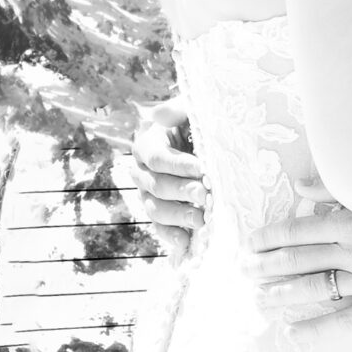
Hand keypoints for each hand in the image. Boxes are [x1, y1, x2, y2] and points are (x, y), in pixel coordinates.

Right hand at [129, 102, 203, 262]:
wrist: (209, 145)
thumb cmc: (199, 125)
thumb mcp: (192, 112)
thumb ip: (178, 109)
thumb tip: (157, 114)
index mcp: (146, 145)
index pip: (157, 158)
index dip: (179, 165)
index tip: (204, 169)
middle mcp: (142, 172)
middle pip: (157, 186)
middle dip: (183, 192)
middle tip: (208, 194)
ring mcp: (148, 196)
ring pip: (156, 210)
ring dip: (179, 216)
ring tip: (203, 219)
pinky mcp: (160, 216)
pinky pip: (159, 229)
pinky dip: (172, 237)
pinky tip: (187, 241)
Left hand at [246, 192, 351, 324]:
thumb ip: (335, 186)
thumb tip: (298, 184)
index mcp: (350, 221)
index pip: (299, 229)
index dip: (271, 237)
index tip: (250, 243)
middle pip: (300, 259)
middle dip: (267, 266)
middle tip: (243, 272)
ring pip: (315, 287)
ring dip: (283, 294)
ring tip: (258, 299)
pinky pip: (346, 320)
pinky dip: (318, 329)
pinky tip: (293, 335)